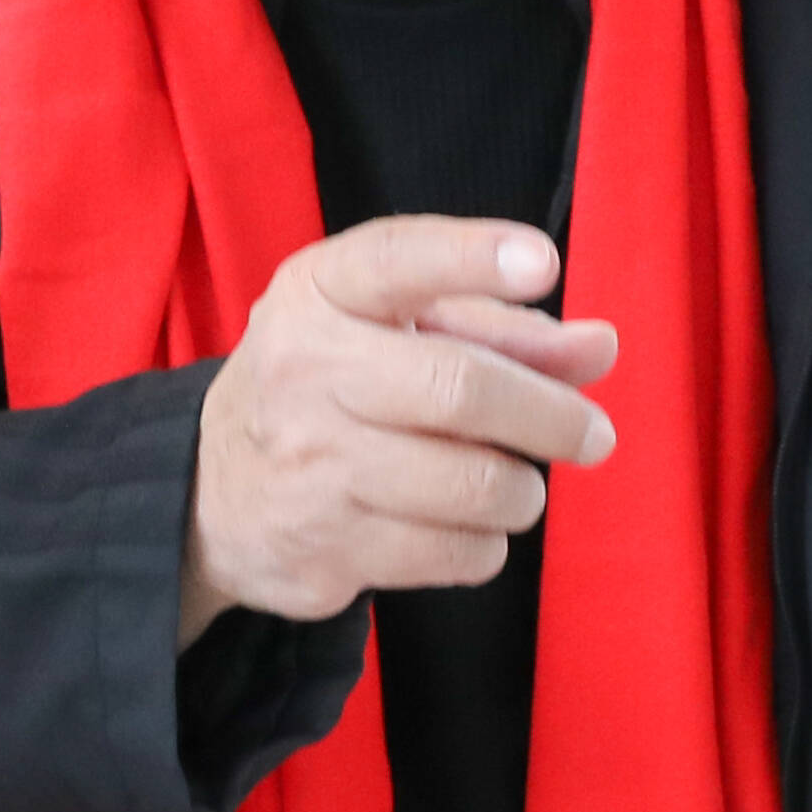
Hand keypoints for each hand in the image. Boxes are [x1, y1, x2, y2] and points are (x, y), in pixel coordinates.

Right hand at [182, 217, 621, 637]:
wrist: (211, 491)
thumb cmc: (332, 388)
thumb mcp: (397, 332)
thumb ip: (501, 331)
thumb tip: (600, 348)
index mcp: (319, 294)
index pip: (397, 260)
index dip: (473, 258)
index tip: (543, 262)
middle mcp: (303, 371)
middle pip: (460, 389)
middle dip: (552, 417)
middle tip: (594, 434)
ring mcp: (308, 468)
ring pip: (472, 487)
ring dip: (521, 491)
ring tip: (513, 485)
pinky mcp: (321, 551)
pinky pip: (455, 554)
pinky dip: (484, 543)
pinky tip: (461, 525)